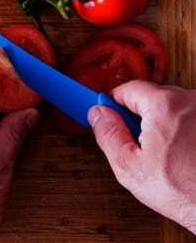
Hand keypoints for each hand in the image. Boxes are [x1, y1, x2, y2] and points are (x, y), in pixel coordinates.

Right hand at [88, 80, 195, 233]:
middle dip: (138, 117)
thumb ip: (108, 134)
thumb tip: (97, 115)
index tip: (106, 114)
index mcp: (165, 106)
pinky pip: (191, 120)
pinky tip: (182, 156)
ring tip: (162, 156)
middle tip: (134, 145)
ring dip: (162, 125)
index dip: (112, 103)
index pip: (128, 89)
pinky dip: (183, 132)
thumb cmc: (187, 193)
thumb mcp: (129, 167)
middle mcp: (192, 102)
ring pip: (173, 109)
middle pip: (152, 98)